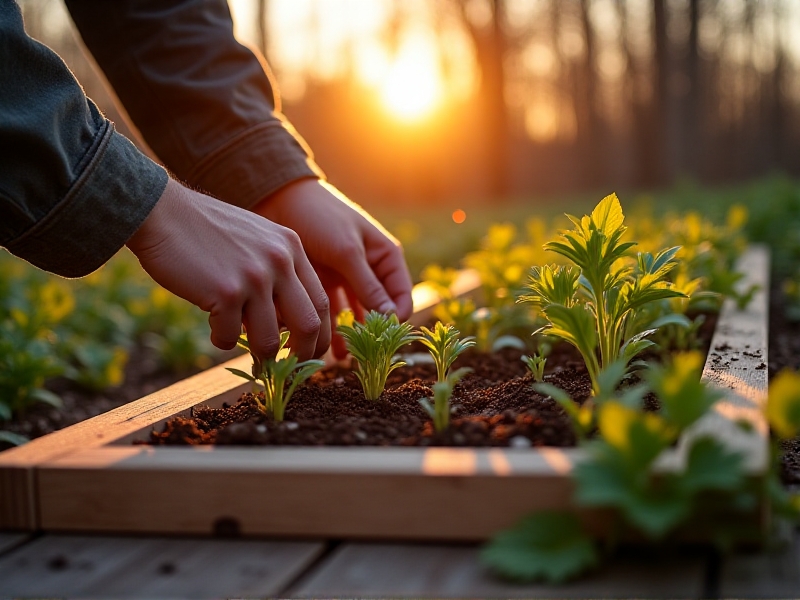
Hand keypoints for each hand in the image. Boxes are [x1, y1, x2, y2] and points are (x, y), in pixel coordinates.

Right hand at [126, 179, 329, 360]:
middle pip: (308, 325)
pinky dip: (221, 340)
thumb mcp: (257, 240)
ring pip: (269, 341)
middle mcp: (280, 261)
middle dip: (302, 355)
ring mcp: (254, 276)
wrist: (163, 213)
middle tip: (289, 369)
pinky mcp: (226, 292)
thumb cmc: (206, 231)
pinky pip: (231, 337)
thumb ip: (278, 272)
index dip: (320, 334)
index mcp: (292, 248)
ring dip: (258, 356)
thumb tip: (288, 324)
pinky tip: (212, 326)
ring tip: (246, 350)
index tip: (311, 352)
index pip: (322, 302)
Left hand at [253, 179, 412, 357]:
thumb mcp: (347, 251)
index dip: (394, 322)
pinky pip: (328, 312)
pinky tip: (317, 342)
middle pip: (377, 312)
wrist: (280, 198)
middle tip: (356, 356)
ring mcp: (345, 279)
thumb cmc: (321, 216)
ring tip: (334, 356)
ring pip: (352, 316)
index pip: (400, 299)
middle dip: (368, 334)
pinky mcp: (322, 285)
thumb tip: (392, 319)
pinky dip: (325, 327)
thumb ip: (368, 286)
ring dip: (345, 336)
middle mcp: (369, 271)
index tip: (379, 340)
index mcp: (386, 258)